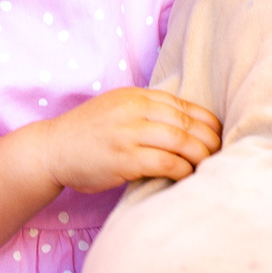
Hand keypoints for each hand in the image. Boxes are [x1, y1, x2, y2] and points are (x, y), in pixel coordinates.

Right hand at [36, 88, 221, 194]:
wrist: (51, 149)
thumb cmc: (88, 134)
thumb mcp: (117, 110)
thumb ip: (147, 112)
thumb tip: (187, 127)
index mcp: (135, 97)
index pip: (182, 105)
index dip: (206, 120)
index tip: (218, 134)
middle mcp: (133, 111)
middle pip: (185, 122)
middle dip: (209, 139)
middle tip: (220, 153)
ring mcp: (128, 134)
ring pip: (180, 141)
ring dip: (200, 155)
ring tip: (209, 165)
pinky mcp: (123, 158)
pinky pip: (164, 162)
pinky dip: (182, 169)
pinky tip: (187, 175)